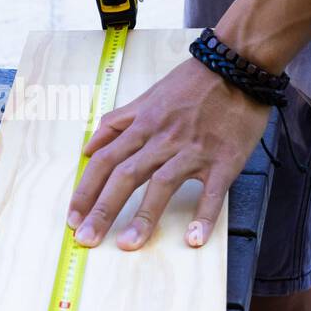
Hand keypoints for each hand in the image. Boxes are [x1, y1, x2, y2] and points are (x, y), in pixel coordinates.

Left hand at [67, 59, 271, 250]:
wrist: (237, 66)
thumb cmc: (192, 83)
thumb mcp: (147, 96)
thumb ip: (116, 123)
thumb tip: (88, 147)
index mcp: (142, 125)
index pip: (104, 161)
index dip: (85, 191)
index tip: (73, 217)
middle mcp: (162, 139)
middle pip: (125, 176)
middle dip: (103, 210)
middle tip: (87, 238)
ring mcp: (193, 151)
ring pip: (162, 185)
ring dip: (144, 216)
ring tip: (128, 244)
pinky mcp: (223, 161)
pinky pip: (212, 192)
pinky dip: (204, 216)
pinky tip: (195, 239)